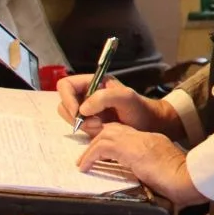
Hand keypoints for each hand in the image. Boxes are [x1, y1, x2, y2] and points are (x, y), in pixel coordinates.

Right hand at [57, 75, 182, 139]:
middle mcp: (86, 95)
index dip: (67, 98)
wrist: (149, 125)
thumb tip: (83, 109)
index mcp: (92, 82)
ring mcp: (87, 110)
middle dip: (76, 116)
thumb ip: (104, 97)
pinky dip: (88, 131)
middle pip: (64, 104)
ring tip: (102, 126)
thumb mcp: (126, 97)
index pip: (65, 86)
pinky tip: (103, 130)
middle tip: (96, 123)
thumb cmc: (140, 108)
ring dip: (83, 125)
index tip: (78, 112)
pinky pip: (79, 128)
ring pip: (70, 118)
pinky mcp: (90, 123)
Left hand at [77, 124, 206, 209]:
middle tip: (86, 157)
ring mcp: (138, 141)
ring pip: (105, 135)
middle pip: (113, 130)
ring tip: (83, 163)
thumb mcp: (166, 171)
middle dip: (97, 142)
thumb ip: (152, 168)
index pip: (127, 134)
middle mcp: (145, 137)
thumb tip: (143, 176)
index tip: (100, 154)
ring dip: (91, 149)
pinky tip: (85, 167)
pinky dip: (90, 156)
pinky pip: (101, 148)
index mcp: (154, 142)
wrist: (190, 178)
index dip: (111, 141)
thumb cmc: (184, 181)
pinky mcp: (130, 150)